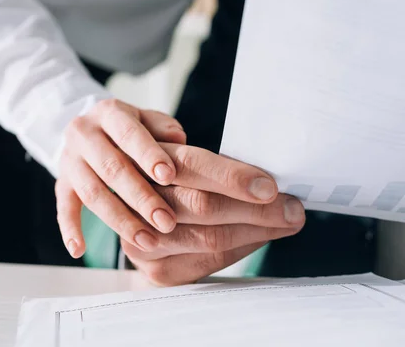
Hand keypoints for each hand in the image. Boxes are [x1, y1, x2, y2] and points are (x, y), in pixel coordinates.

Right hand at [56, 99, 186, 257]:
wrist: (90, 130)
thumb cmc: (129, 129)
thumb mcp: (148, 119)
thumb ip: (164, 128)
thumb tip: (179, 142)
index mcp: (109, 113)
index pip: (128, 133)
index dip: (147, 154)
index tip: (168, 176)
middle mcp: (83, 133)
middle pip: (111, 168)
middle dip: (141, 197)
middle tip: (166, 221)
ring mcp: (69, 160)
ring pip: (92, 192)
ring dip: (120, 220)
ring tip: (148, 242)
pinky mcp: (61, 183)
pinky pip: (63, 207)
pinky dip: (70, 229)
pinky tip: (79, 250)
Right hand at [122, 144, 305, 285]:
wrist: (134, 229)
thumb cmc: (164, 184)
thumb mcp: (169, 156)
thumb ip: (195, 156)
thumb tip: (255, 168)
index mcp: (141, 160)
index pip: (189, 166)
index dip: (231, 176)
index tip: (269, 185)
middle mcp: (135, 200)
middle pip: (201, 204)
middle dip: (255, 208)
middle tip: (292, 206)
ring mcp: (143, 239)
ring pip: (209, 236)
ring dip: (256, 229)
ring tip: (288, 221)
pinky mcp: (157, 269)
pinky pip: (209, 260)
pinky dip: (243, 247)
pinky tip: (263, 236)